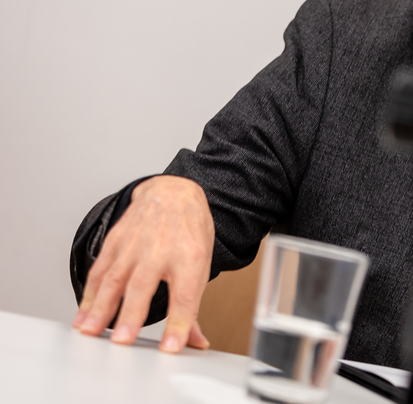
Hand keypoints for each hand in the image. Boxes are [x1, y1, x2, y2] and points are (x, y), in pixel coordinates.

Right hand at [73, 175, 214, 352]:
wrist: (174, 192)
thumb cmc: (189, 232)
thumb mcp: (202, 264)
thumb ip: (193, 306)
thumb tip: (195, 342)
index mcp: (190, 256)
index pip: (186, 294)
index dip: (179, 322)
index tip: (171, 347)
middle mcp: (161, 248)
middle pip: (145, 284)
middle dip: (132, 313)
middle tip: (123, 340)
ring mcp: (136, 243)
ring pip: (115, 277)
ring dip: (101, 307)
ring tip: (92, 331)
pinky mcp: (116, 240)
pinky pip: (100, 270)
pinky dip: (89, 294)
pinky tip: (83, 314)